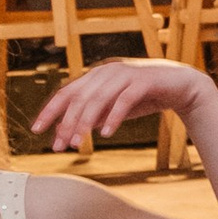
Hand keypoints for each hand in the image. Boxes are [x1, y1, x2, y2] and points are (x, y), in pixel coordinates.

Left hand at [28, 60, 217, 148]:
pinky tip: (105, 133)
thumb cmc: (145, 96)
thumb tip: (68, 131)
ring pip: (98, 99)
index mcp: (96, 76)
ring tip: (79, 143)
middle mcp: (107, 72)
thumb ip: (93, 115)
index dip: (50, 111)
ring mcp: (125, 74)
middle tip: (60, 146)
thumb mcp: (113, 108)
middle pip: (79, 98)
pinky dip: (113, 117)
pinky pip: (124, 100)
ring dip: (85, 122)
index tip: (36, 130)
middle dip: (66, 123)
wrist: (181, 85)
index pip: (66, 93)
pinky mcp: (144, 81)